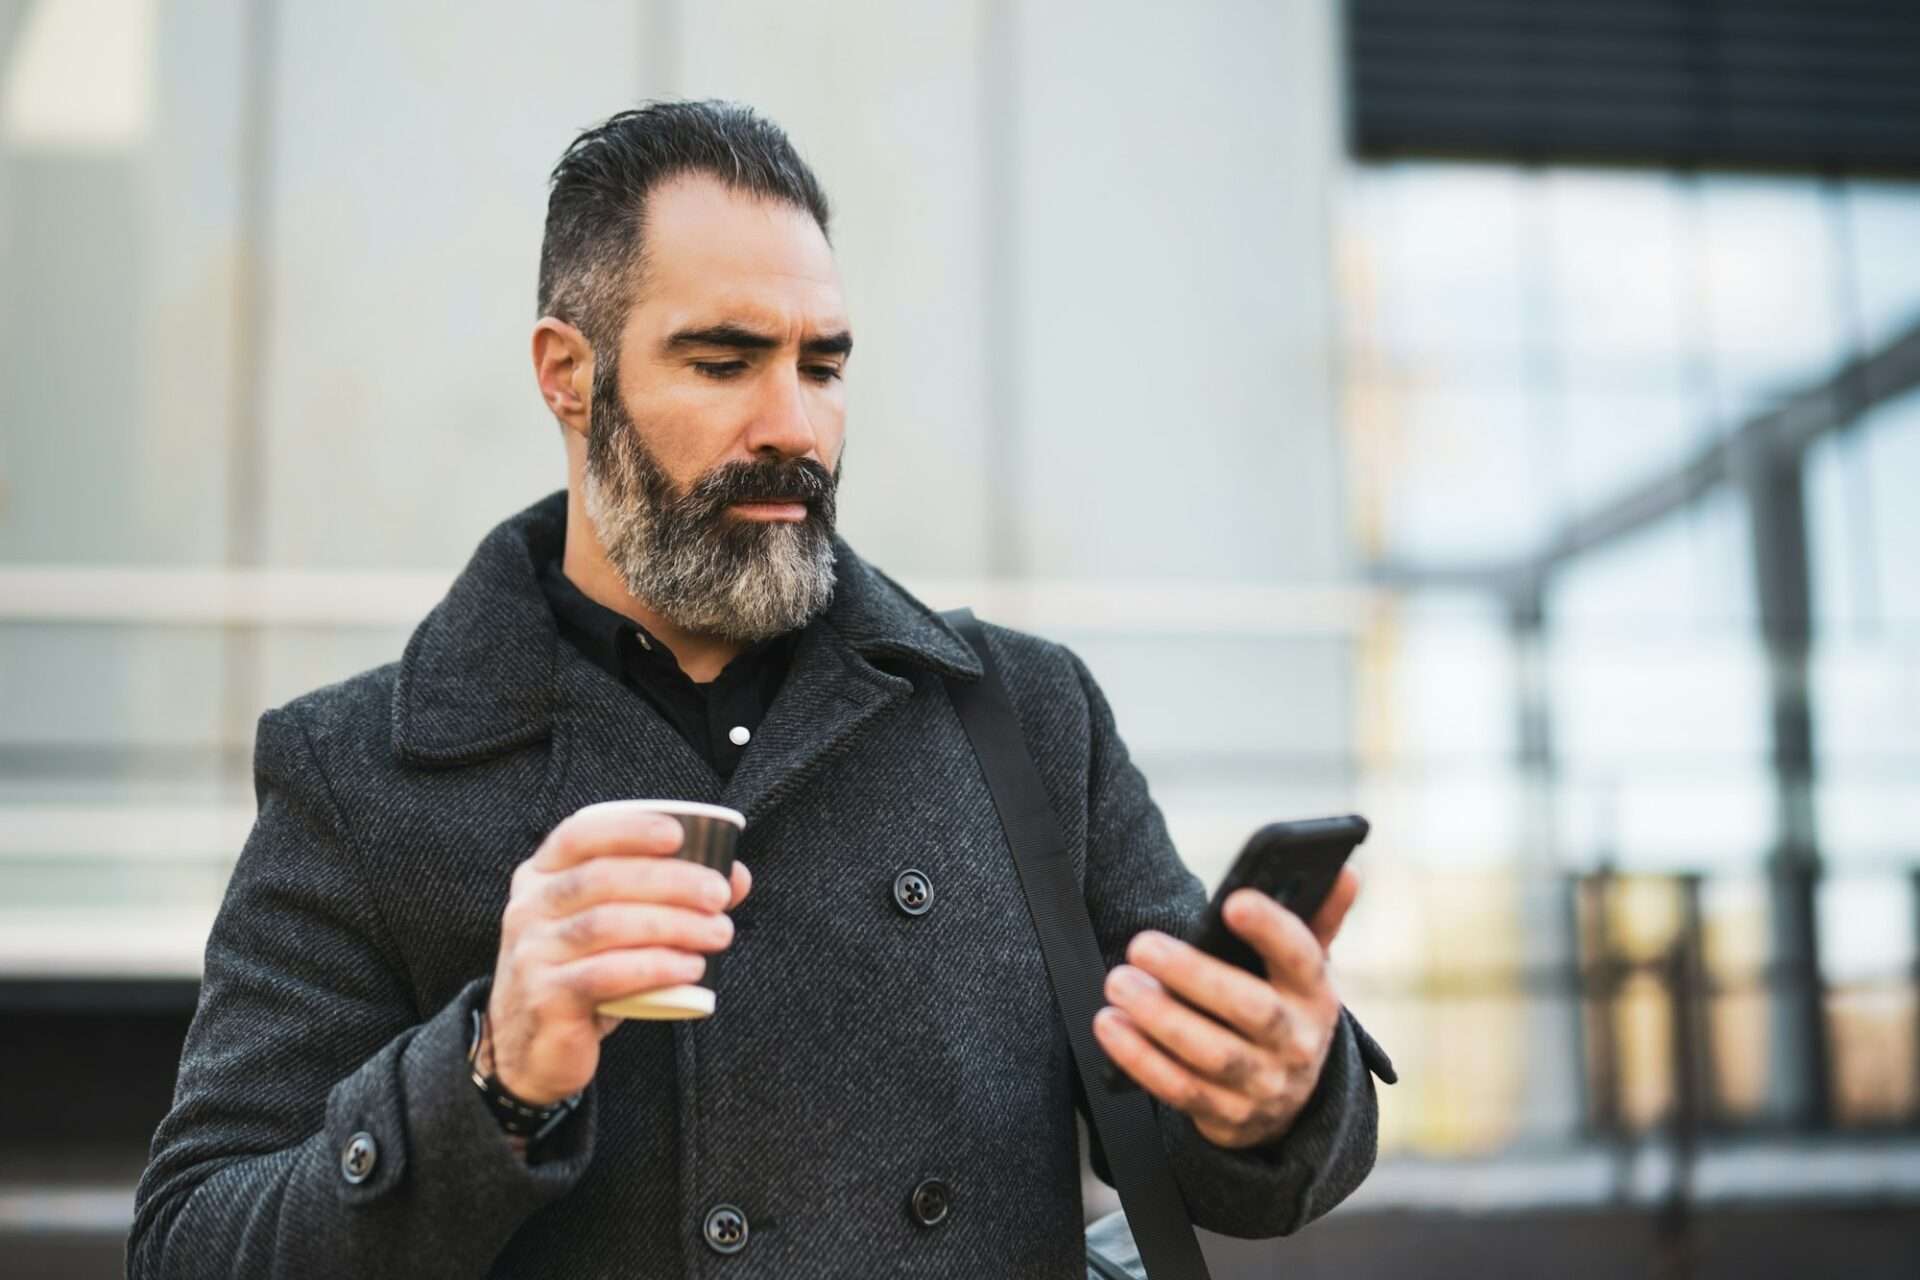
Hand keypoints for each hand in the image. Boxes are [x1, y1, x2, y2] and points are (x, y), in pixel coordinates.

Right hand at [485, 805, 751, 1105]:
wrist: (533, 1049)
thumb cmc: (583, 973)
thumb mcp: (616, 928)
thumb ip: (668, 896)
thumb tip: (735, 877)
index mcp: (541, 876)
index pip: (578, 835)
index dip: (628, 829)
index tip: (677, 835)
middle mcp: (529, 908)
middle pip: (601, 878)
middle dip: (670, 881)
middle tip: (719, 896)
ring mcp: (532, 953)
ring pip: (606, 924)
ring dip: (673, 924)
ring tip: (718, 933)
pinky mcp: (545, 998)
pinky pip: (604, 974)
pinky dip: (655, 966)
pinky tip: (691, 967)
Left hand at [1092, 867, 1359, 1149]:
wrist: (1287, 1102)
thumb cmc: (1283, 1010)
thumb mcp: (1303, 971)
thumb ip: (1318, 917)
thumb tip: (1346, 872)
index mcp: (1315, 995)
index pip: (1302, 957)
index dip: (1271, 930)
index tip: (1234, 901)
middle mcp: (1298, 1043)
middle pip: (1251, 1009)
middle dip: (1194, 975)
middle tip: (1141, 945)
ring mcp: (1265, 1086)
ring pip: (1212, 1054)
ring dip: (1159, 1019)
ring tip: (1120, 984)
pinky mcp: (1229, 1117)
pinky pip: (1181, 1090)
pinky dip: (1141, 1059)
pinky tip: (1112, 1026)